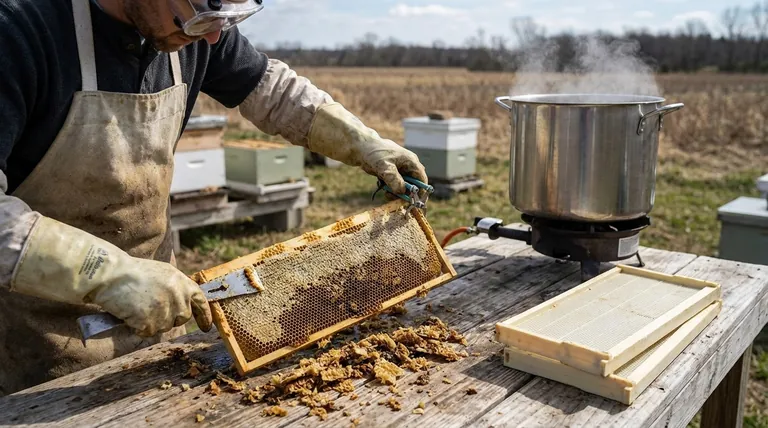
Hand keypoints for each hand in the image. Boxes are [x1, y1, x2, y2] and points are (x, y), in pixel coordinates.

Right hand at [89, 259, 212, 336]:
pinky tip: (131, 312)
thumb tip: (184, 304)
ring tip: (138, 305)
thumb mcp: (163, 274)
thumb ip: (177, 288)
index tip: (207, 326)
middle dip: (170, 318)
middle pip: (182, 318)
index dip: (205, 315)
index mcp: (182, 283)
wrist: (112, 275)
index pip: (201, 302)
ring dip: (151, 322)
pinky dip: (139, 327)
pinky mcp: (151, 321)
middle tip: (151, 308)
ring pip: (164, 326)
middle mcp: (178, 297)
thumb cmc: (133, 273)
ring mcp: (165, 310)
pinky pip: (148, 331)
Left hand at [307, 103, 427, 194]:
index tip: (414, 203)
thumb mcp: (384, 167)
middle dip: (405, 194)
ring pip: (404, 187)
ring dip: (397, 193)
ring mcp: (401, 171)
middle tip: (395, 198)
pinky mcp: (393, 174)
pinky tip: (383, 188)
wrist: (360, 148)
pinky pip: (396, 186)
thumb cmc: (374, 153)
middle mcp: (408, 167)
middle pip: (414, 186)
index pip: (422, 180)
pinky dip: (391, 190)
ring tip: (386, 192)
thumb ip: (394, 179)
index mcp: (411, 162)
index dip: (420, 192)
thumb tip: (402, 191)